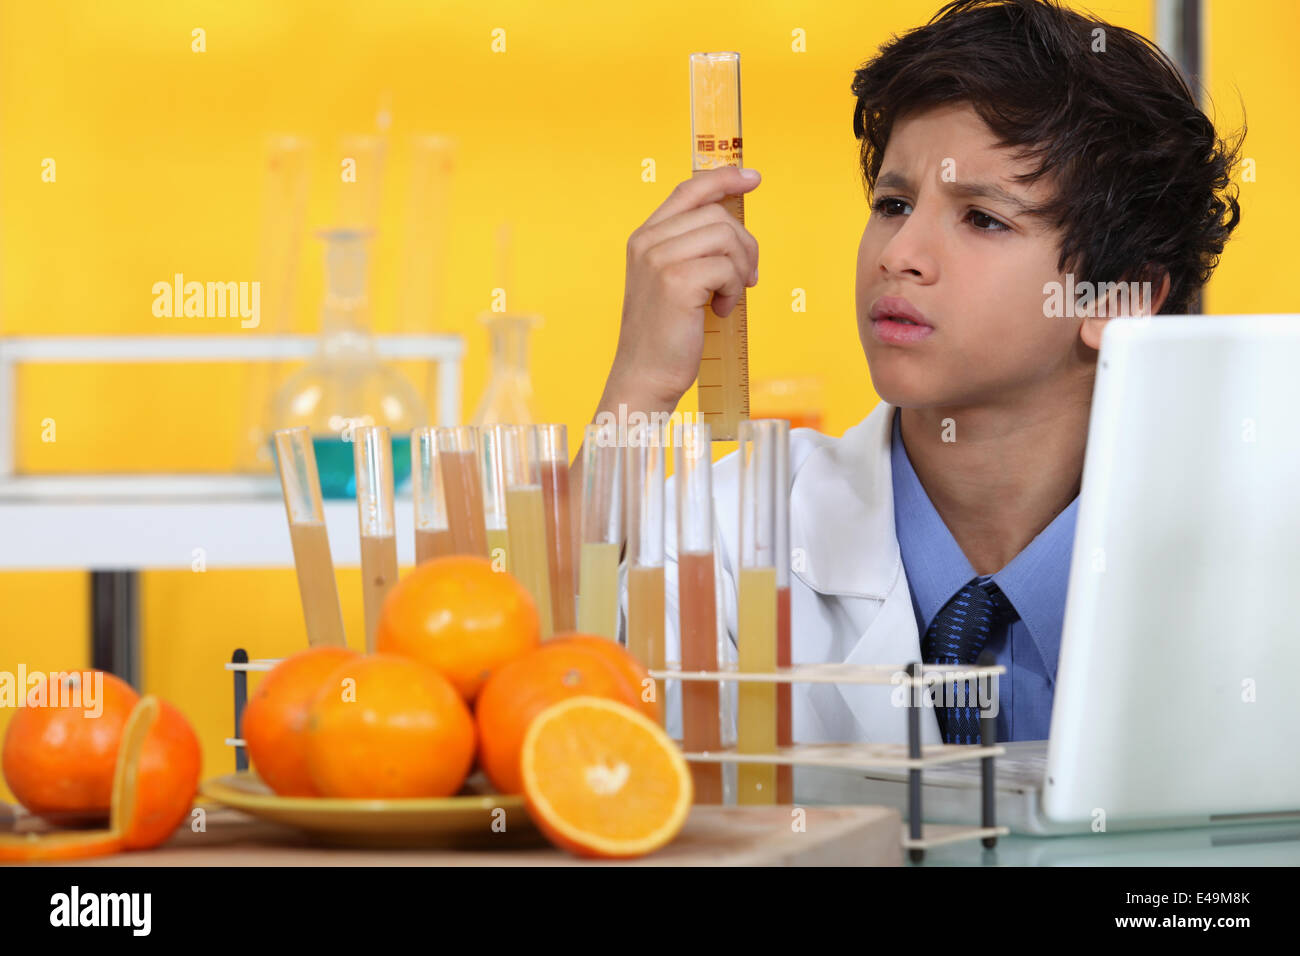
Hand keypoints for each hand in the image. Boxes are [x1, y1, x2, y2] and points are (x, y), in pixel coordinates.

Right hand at [607, 166, 760, 411]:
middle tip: (747, 279)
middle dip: (745, 245)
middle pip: (717, 214)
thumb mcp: (673, 283)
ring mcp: (659, 260)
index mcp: (644, 238)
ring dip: (741, 269)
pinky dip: (735, 290)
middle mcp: (647, 242)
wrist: (645, 376)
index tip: (752, 178)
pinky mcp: (676, 281)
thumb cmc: (666, 336)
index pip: (688, 191)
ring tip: (730, 296)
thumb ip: (692, 251)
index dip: (722, 178)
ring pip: (726, 236)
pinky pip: (728, 268)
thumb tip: (736, 230)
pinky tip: (720, 311)